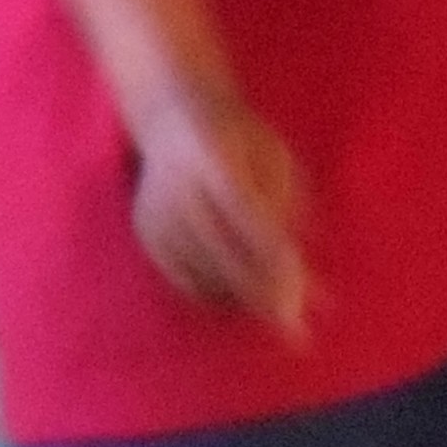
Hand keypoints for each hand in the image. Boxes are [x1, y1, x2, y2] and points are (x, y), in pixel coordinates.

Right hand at [128, 86, 310, 336]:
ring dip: (239, 300)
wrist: (172, 117)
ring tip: (276, 318)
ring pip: (200, 271)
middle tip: (294, 329)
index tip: (302, 296)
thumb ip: (285, 203)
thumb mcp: (273, 155)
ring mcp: (156, 212)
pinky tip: (237, 305)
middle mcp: (179, 188)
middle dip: (260, 294)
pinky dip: (210, 294)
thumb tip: (300, 259)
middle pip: (222, 253)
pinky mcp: (145, 231)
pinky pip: (179, 275)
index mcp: (216, 159)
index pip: (249, 218)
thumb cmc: (239, 137)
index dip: (275, 260)